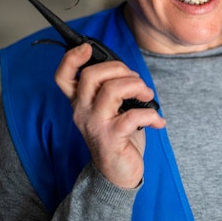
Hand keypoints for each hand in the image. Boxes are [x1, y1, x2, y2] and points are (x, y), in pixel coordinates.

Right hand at [54, 43, 165, 187]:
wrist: (118, 173)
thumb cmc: (118, 135)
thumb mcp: (111, 109)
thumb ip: (112, 88)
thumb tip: (127, 70)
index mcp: (81, 101)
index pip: (63, 76)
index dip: (71, 58)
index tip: (87, 48)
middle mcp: (82, 111)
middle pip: (91, 75)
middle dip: (120, 69)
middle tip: (136, 81)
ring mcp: (95, 125)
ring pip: (111, 90)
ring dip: (137, 86)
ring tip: (147, 96)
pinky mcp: (110, 139)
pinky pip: (132, 116)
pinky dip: (151, 114)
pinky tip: (157, 121)